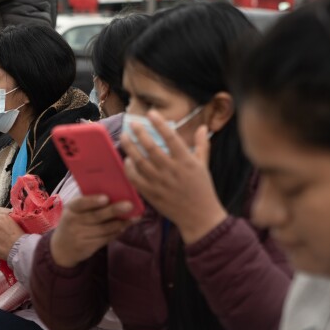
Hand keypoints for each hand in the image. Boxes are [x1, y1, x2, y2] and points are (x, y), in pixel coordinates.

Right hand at [49, 195, 136, 267]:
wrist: (62, 248)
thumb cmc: (74, 221)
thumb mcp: (75, 210)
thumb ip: (89, 202)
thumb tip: (114, 193)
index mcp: (71, 208)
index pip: (81, 203)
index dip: (93, 201)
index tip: (106, 198)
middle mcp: (73, 222)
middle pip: (96, 216)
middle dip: (114, 210)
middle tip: (130, 205)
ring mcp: (80, 236)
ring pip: (104, 229)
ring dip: (121, 223)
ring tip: (135, 217)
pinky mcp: (87, 247)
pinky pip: (105, 239)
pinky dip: (117, 232)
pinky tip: (125, 226)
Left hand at [119, 111, 226, 244]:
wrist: (199, 217)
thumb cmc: (203, 189)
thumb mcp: (204, 165)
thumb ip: (201, 145)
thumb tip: (202, 127)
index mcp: (186, 161)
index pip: (171, 138)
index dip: (160, 124)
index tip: (151, 113)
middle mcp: (171, 170)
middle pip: (151, 148)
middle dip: (140, 133)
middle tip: (132, 124)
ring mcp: (160, 183)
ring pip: (140, 162)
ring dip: (130, 148)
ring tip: (124, 137)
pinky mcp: (151, 194)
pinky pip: (135, 179)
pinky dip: (129, 169)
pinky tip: (126, 160)